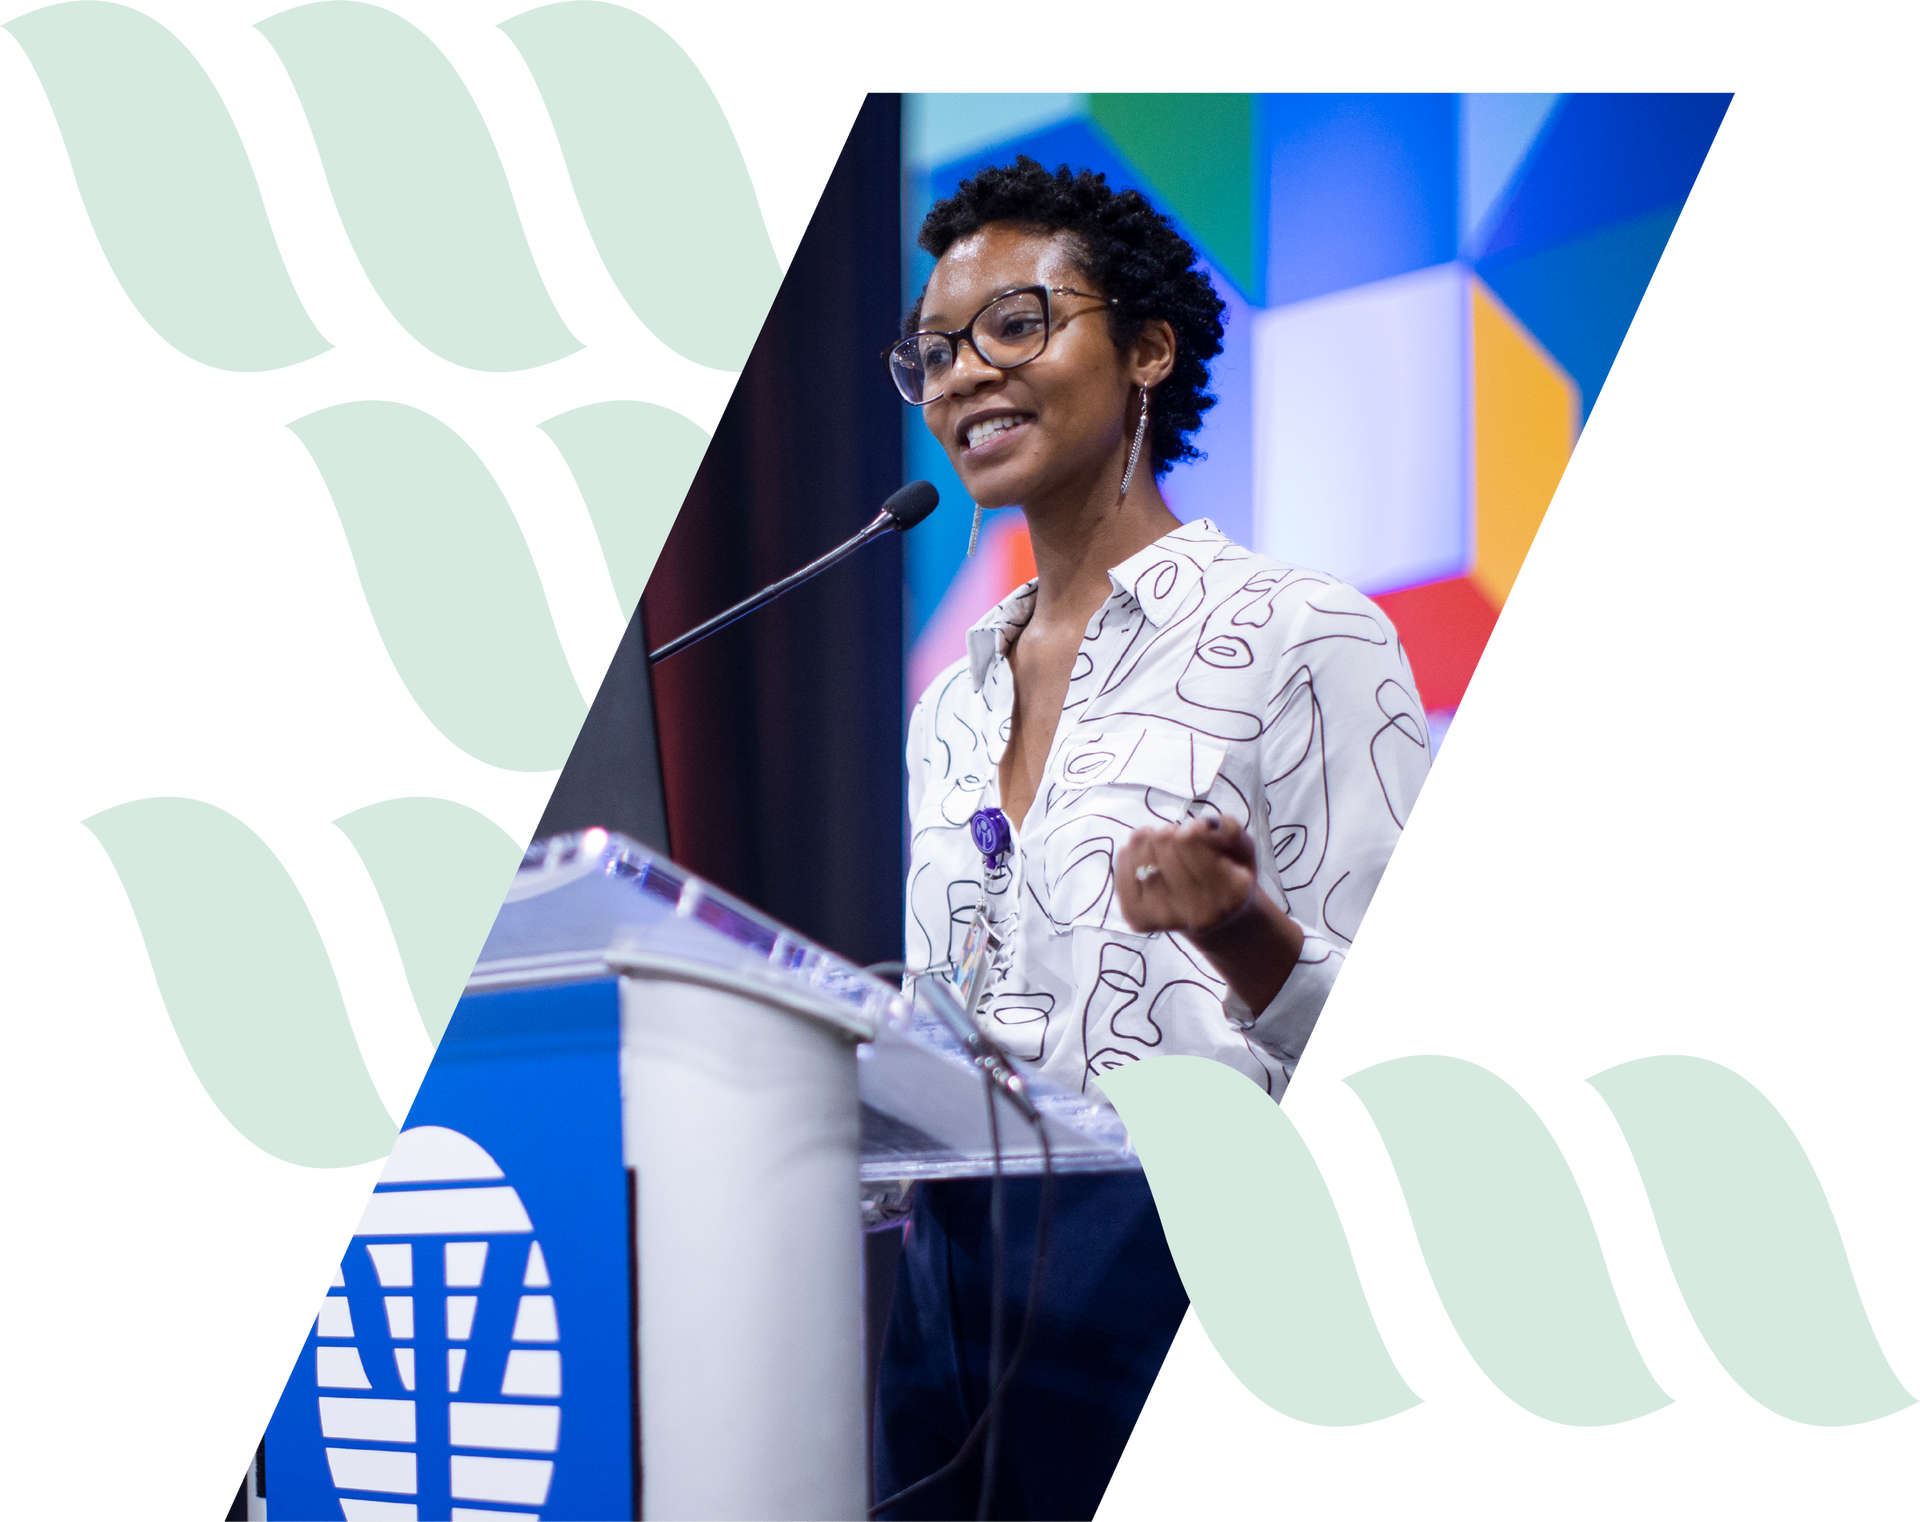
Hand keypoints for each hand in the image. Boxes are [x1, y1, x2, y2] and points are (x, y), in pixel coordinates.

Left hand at [1115, 815, 1304, 1016]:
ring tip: (1164, 852)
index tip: (1197, 834)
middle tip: (1180, 845)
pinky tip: (1146, 860)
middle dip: (1170, 833)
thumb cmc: (1228, 874)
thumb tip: (1196, 826)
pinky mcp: (1138, 919)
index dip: (1190, 828)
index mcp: (1231, 893)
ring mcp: (1165, 919)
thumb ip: (1228, 829)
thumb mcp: (1243, 847)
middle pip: (1163, 842)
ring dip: (1149, 841)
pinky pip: (1121, 868)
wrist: (1214, 922)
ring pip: (1138, 853)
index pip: (1189, 839)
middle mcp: (1199, 914)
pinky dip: (1129, 855)